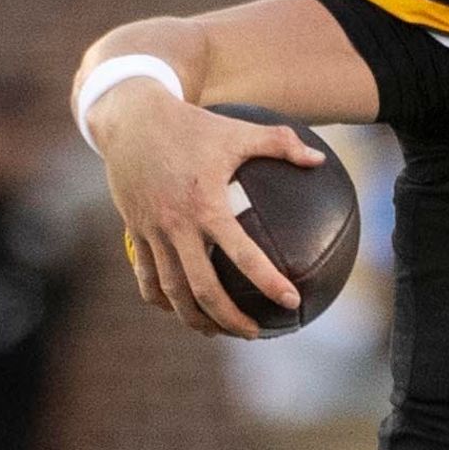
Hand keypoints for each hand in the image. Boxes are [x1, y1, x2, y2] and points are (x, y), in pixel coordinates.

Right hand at [93, 80, 320, 338]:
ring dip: (195, 318)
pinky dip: (161, 299)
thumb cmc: (191, 123)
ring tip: (217, 331)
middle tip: (254, 333)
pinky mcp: (134, 231)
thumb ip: (281, 144)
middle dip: (229, 318)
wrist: (129, 116)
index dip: (268, 281)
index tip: (291, 301)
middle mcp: (176, 224)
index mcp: (206, 204)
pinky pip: (145, 276)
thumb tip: (319, 161)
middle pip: (202, 289)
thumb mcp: (238, 130)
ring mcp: (151, 231)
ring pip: (171, 291)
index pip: (243, 254)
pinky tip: (179, 310)